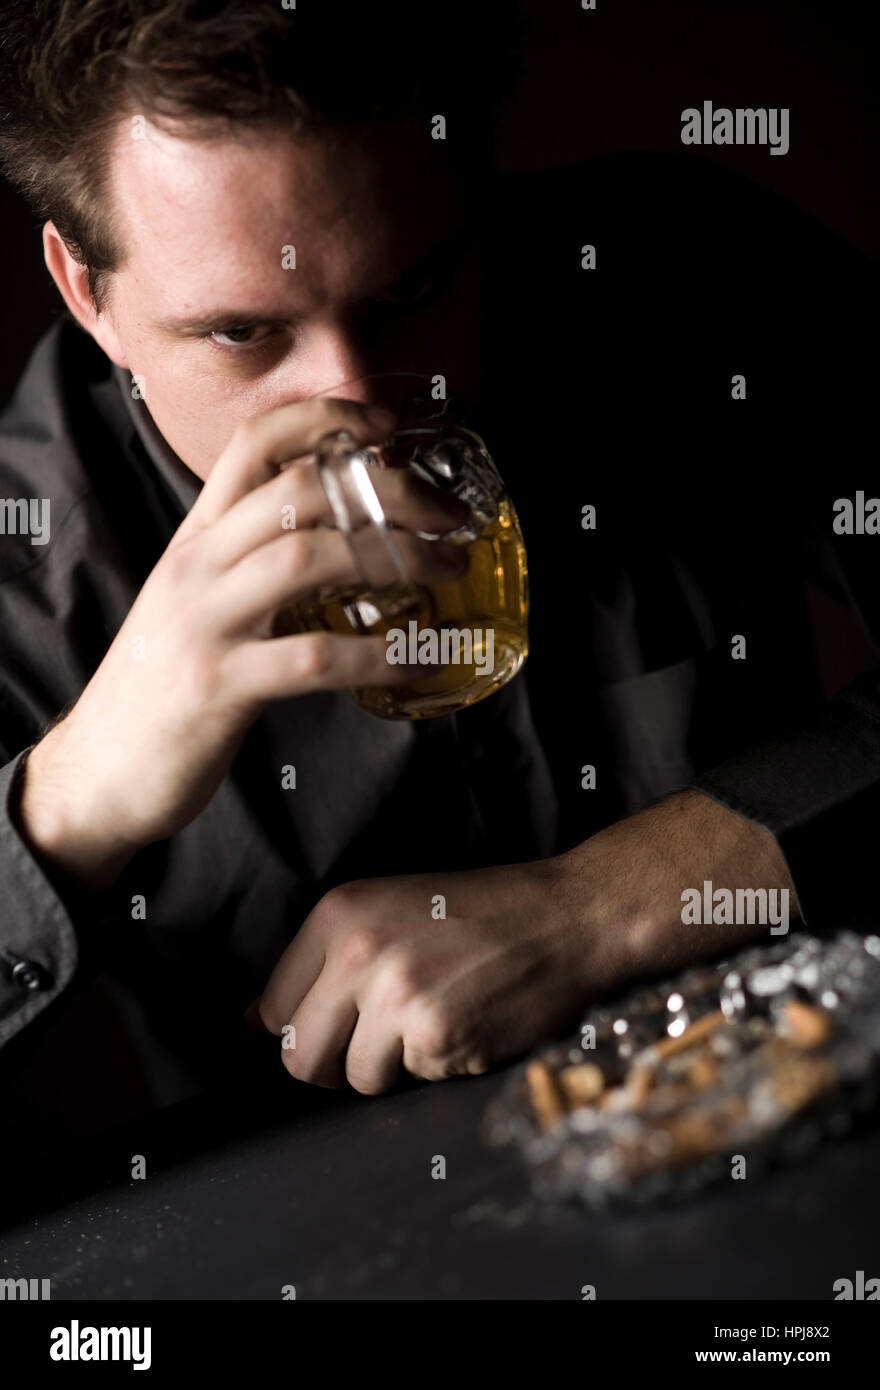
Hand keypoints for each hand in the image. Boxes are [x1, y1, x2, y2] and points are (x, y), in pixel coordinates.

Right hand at [14, 397, 468, 889]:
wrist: (97, 771)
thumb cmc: (163, 687)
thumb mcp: (197, 603)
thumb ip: (251, 564)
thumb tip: (342, 542)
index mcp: (196, 539)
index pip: (254, 444)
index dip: (326, 420)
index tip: (387, 428)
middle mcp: (198, 566)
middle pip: (300, 489)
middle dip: (390, 491)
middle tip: (449, 517)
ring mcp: (206, 624)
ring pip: (308, 558)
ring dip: (395, 559)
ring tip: (448, 571)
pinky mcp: (220, 687)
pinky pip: (314, 658)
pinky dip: (377, 656)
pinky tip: (418, 659)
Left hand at [249, 789, 800, 1092]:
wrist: (567, 917)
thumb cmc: (480, 914)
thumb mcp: (388, 910)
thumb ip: (322, 962)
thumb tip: (253, 1022)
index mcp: (338, 913)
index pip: (273, 1008)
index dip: (305, 1028)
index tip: (340, 1023)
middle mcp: (358, 952)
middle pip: (299, 1057)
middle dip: (335, 1063)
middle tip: (381, 1042)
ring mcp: (396, 996)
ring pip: (355, 1078)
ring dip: (393, 1065)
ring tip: (435, 1019)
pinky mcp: (436, 1036)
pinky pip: (411, 1081)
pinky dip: (439, 1065)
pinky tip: (469, 1022)